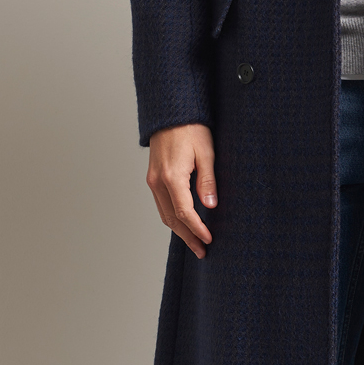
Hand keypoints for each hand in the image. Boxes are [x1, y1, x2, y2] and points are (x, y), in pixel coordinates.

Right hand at [146, 123, 217, 258]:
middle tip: (203, 250)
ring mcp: (152, 181)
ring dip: (179, 230)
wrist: (171, 113)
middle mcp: (158, 182)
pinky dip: (172, 217)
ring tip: (195, 242)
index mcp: (171, 177)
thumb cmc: (191, 129)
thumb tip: (210, 207)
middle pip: (171, 219)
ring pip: (164, 214)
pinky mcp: (153, 178)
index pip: (184, 212)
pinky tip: (183, 223)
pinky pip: (161, 204)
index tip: (209, 239)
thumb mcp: (206, 153)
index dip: (197, 229)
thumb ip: (207, 181)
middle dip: (188, 237)